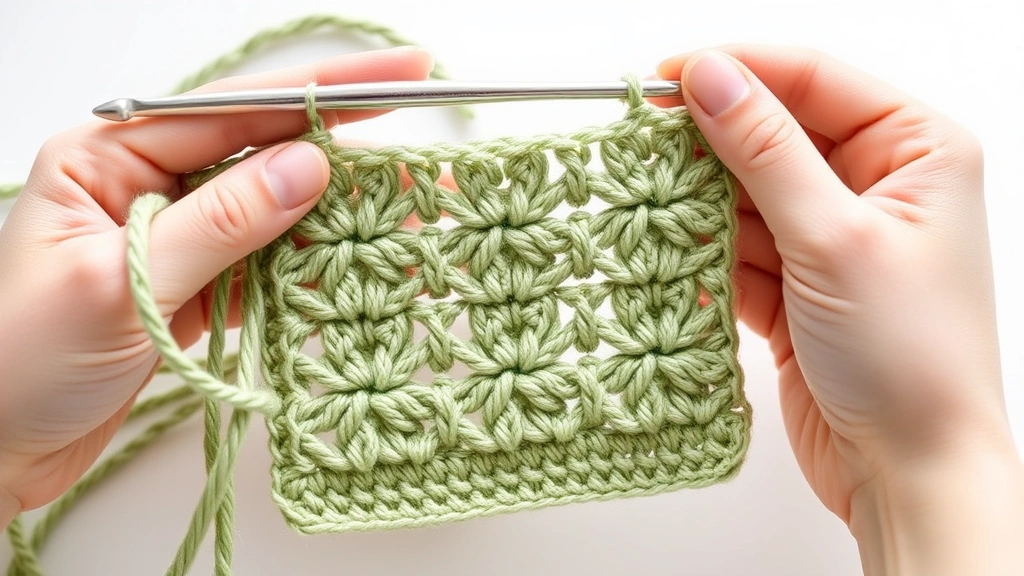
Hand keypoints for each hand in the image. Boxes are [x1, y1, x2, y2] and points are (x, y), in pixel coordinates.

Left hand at [0, 47, 433, 526]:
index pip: (232, 110)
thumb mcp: (122, 286)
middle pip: (264, 151)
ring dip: (337, 215)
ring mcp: (176, 234)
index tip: (402, 80)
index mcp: (107, 156)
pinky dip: (310, 263)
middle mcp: (145, 183)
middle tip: (425, 159)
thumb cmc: (23, 363)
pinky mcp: (195, 281)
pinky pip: (266, 258)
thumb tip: (307, 168)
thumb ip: (220, 224)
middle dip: (346, 155)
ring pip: (274, 208)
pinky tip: (354, 261)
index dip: (321, 94)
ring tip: (408, 215)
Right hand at [657, 47, 1022, 572]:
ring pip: (744, 196)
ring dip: (696, 206)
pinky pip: (735, 250)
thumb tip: (712, 78)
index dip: (738, 70)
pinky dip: (701, 255)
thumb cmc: (912, 360)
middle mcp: (876, 187)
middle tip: (641, 146)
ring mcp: (830, 239)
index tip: (666, 77)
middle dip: (707, 144)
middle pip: (772, 135)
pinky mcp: (794, 286)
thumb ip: (766, 151)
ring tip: (645, 209)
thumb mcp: (835, 238)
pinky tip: (668, 257)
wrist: (909, 473)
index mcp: (915, 151)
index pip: (813, 80)